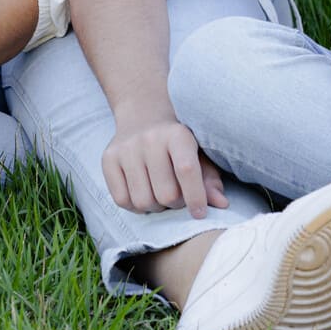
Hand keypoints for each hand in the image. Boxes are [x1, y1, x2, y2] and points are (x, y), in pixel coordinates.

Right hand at [102, 113, 227, 217]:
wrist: (144, 116)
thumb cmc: (178, 143)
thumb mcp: (199, 154)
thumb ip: (210, 179)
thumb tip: (222, 205)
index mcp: (177, 134)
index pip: (187, 171)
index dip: (196, 198)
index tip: (200, 213)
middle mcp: (150, 138)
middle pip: (166, 194)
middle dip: (175, 204)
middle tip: (177, 197)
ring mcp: (126, 148)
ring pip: (143, 201)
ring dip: (155, 207)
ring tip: (160, 194)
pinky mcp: (108, 158)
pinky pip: (121, 199)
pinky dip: (135, 206)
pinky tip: (143, 192)